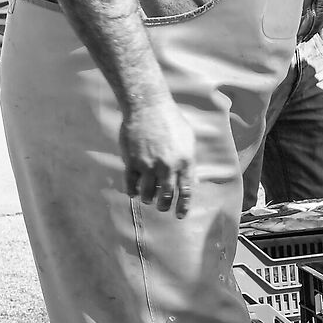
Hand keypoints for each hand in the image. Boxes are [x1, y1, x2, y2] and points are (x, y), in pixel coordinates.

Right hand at [119, 98, 196, 216]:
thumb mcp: (188, 140)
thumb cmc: (171, 121)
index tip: (179, 215)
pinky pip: (131, 183)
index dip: (183, 206)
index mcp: (185, 162)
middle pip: (167, 195)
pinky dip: (132, 190)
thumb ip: (189, 161)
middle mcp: (168, 166)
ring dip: (148, 199)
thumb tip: (192, 180)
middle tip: (162, 207)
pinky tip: (133, 192)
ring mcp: (149, 164)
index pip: (186, 191)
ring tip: (148, 199)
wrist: (148, 107)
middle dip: (164, 206)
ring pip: (148, 192)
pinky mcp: (132, 160)